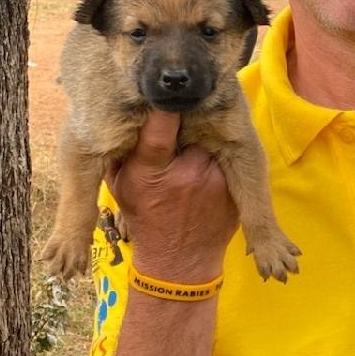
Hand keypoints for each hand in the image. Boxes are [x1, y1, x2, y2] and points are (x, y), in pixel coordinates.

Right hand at [107, 110, 239, 283]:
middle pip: (192, 125)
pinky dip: (219, 153)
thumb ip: (124, 153)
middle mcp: (185, 173)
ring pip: (211, 139)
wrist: (180, 263)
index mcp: (150, 171)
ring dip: (204, 135)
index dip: (164, 107)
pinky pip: (226, 156)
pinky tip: (210, 161)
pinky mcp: (232, 188)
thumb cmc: (146, 218)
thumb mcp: (121, 188)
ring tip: (194, 145)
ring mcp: (213, 180)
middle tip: (184, 111)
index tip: (166, 92)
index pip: (158, 129)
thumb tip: (122, 116)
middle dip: (188, 117)